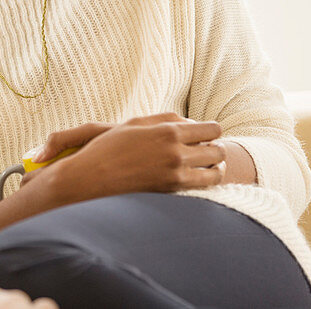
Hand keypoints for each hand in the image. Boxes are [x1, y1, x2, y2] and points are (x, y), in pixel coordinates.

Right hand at [23, 112, 224, 207]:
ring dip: (215, 165)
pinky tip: (198, 177)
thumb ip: (165, 120)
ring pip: (215, 170)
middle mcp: (176, 152)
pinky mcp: (172, 190)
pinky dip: (207, 180)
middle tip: (206, 148)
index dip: (212, 130)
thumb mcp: (136, 123)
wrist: (93, 176)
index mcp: (168, 131)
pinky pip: (204, 185)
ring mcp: (176, 174)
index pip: (211, 129)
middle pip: (217, 149)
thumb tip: (191, 124)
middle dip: (215, 147)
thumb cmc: (111, 147)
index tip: (206, 133)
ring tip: (206, 164)